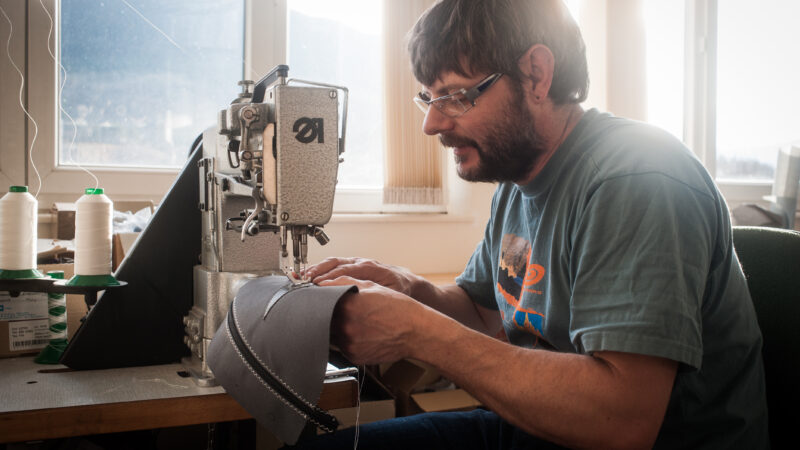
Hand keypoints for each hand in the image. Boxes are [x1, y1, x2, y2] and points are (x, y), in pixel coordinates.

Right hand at [306, 257, 422, 297]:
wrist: (406, 281)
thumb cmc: (399, 289)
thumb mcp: (391, 293)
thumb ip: (375, 296)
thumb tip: (359, 304)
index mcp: (369, 268)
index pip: (345, 270)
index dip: (330, 277)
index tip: (316, 284)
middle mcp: (360, 262)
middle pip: (335, 263)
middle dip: (318, 270)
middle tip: (303, 279)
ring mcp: (355, 262)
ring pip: (332, 262)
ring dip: (316, 268)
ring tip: (301, 277)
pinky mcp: (351, 265)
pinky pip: (333, 264)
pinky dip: (320, 269)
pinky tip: (309, 276)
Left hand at [319, 275, 423, 364]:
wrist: (416, 331)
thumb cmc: (398, 308)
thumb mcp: (372, 287)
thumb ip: (344, 282)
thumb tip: (324, 282)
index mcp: (347, 305)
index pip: (320, 300)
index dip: (321, 299)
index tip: (323, 299)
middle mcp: (345, 325)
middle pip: (323, 318)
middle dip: (328, 314)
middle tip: (345, 312)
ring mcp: (348, 343)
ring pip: (331, 334)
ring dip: (337, 328)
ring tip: (357, 323)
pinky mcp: (353, 356)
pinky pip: (342, 347)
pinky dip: (348, 341)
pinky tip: (363, 334)